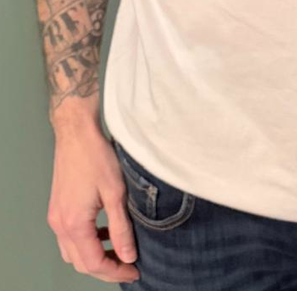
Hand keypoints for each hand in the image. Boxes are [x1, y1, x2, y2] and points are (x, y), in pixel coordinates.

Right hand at [47, 119, 140, 283]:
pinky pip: (69, 236)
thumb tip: (128, 256)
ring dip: (94, 256)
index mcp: (74, 224)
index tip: (134, 271)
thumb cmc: (96, 156)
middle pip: (81, 262)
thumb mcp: (116, 193)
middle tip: (128, 265)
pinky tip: (104, 231)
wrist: (77, 132)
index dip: (116, 272)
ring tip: (118, 250)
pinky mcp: (58, 207)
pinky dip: (86, 242)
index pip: (94, 263)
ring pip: (73, 252)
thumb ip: (121, 228)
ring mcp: (56, 216)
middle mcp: (60, 224)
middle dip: (105, 268)